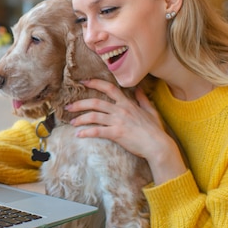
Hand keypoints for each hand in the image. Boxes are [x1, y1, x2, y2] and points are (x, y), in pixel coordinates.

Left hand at [66, 79, 186, 183]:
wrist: (158, 145)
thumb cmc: (155, 130)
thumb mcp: (150, 110)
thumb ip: (142, 99)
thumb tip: (139, 89)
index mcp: (127, 103)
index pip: (109, 88)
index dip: (94, 83)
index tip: (82, 82)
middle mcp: (121, 110)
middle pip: (95, 102)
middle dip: (79, 104)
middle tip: (69, 107)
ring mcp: (118, 121)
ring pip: (94, 116)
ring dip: (80, 119)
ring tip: (72, 123)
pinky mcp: (116, 134)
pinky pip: (97, 131)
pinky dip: (86, 132)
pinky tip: (79, 135)